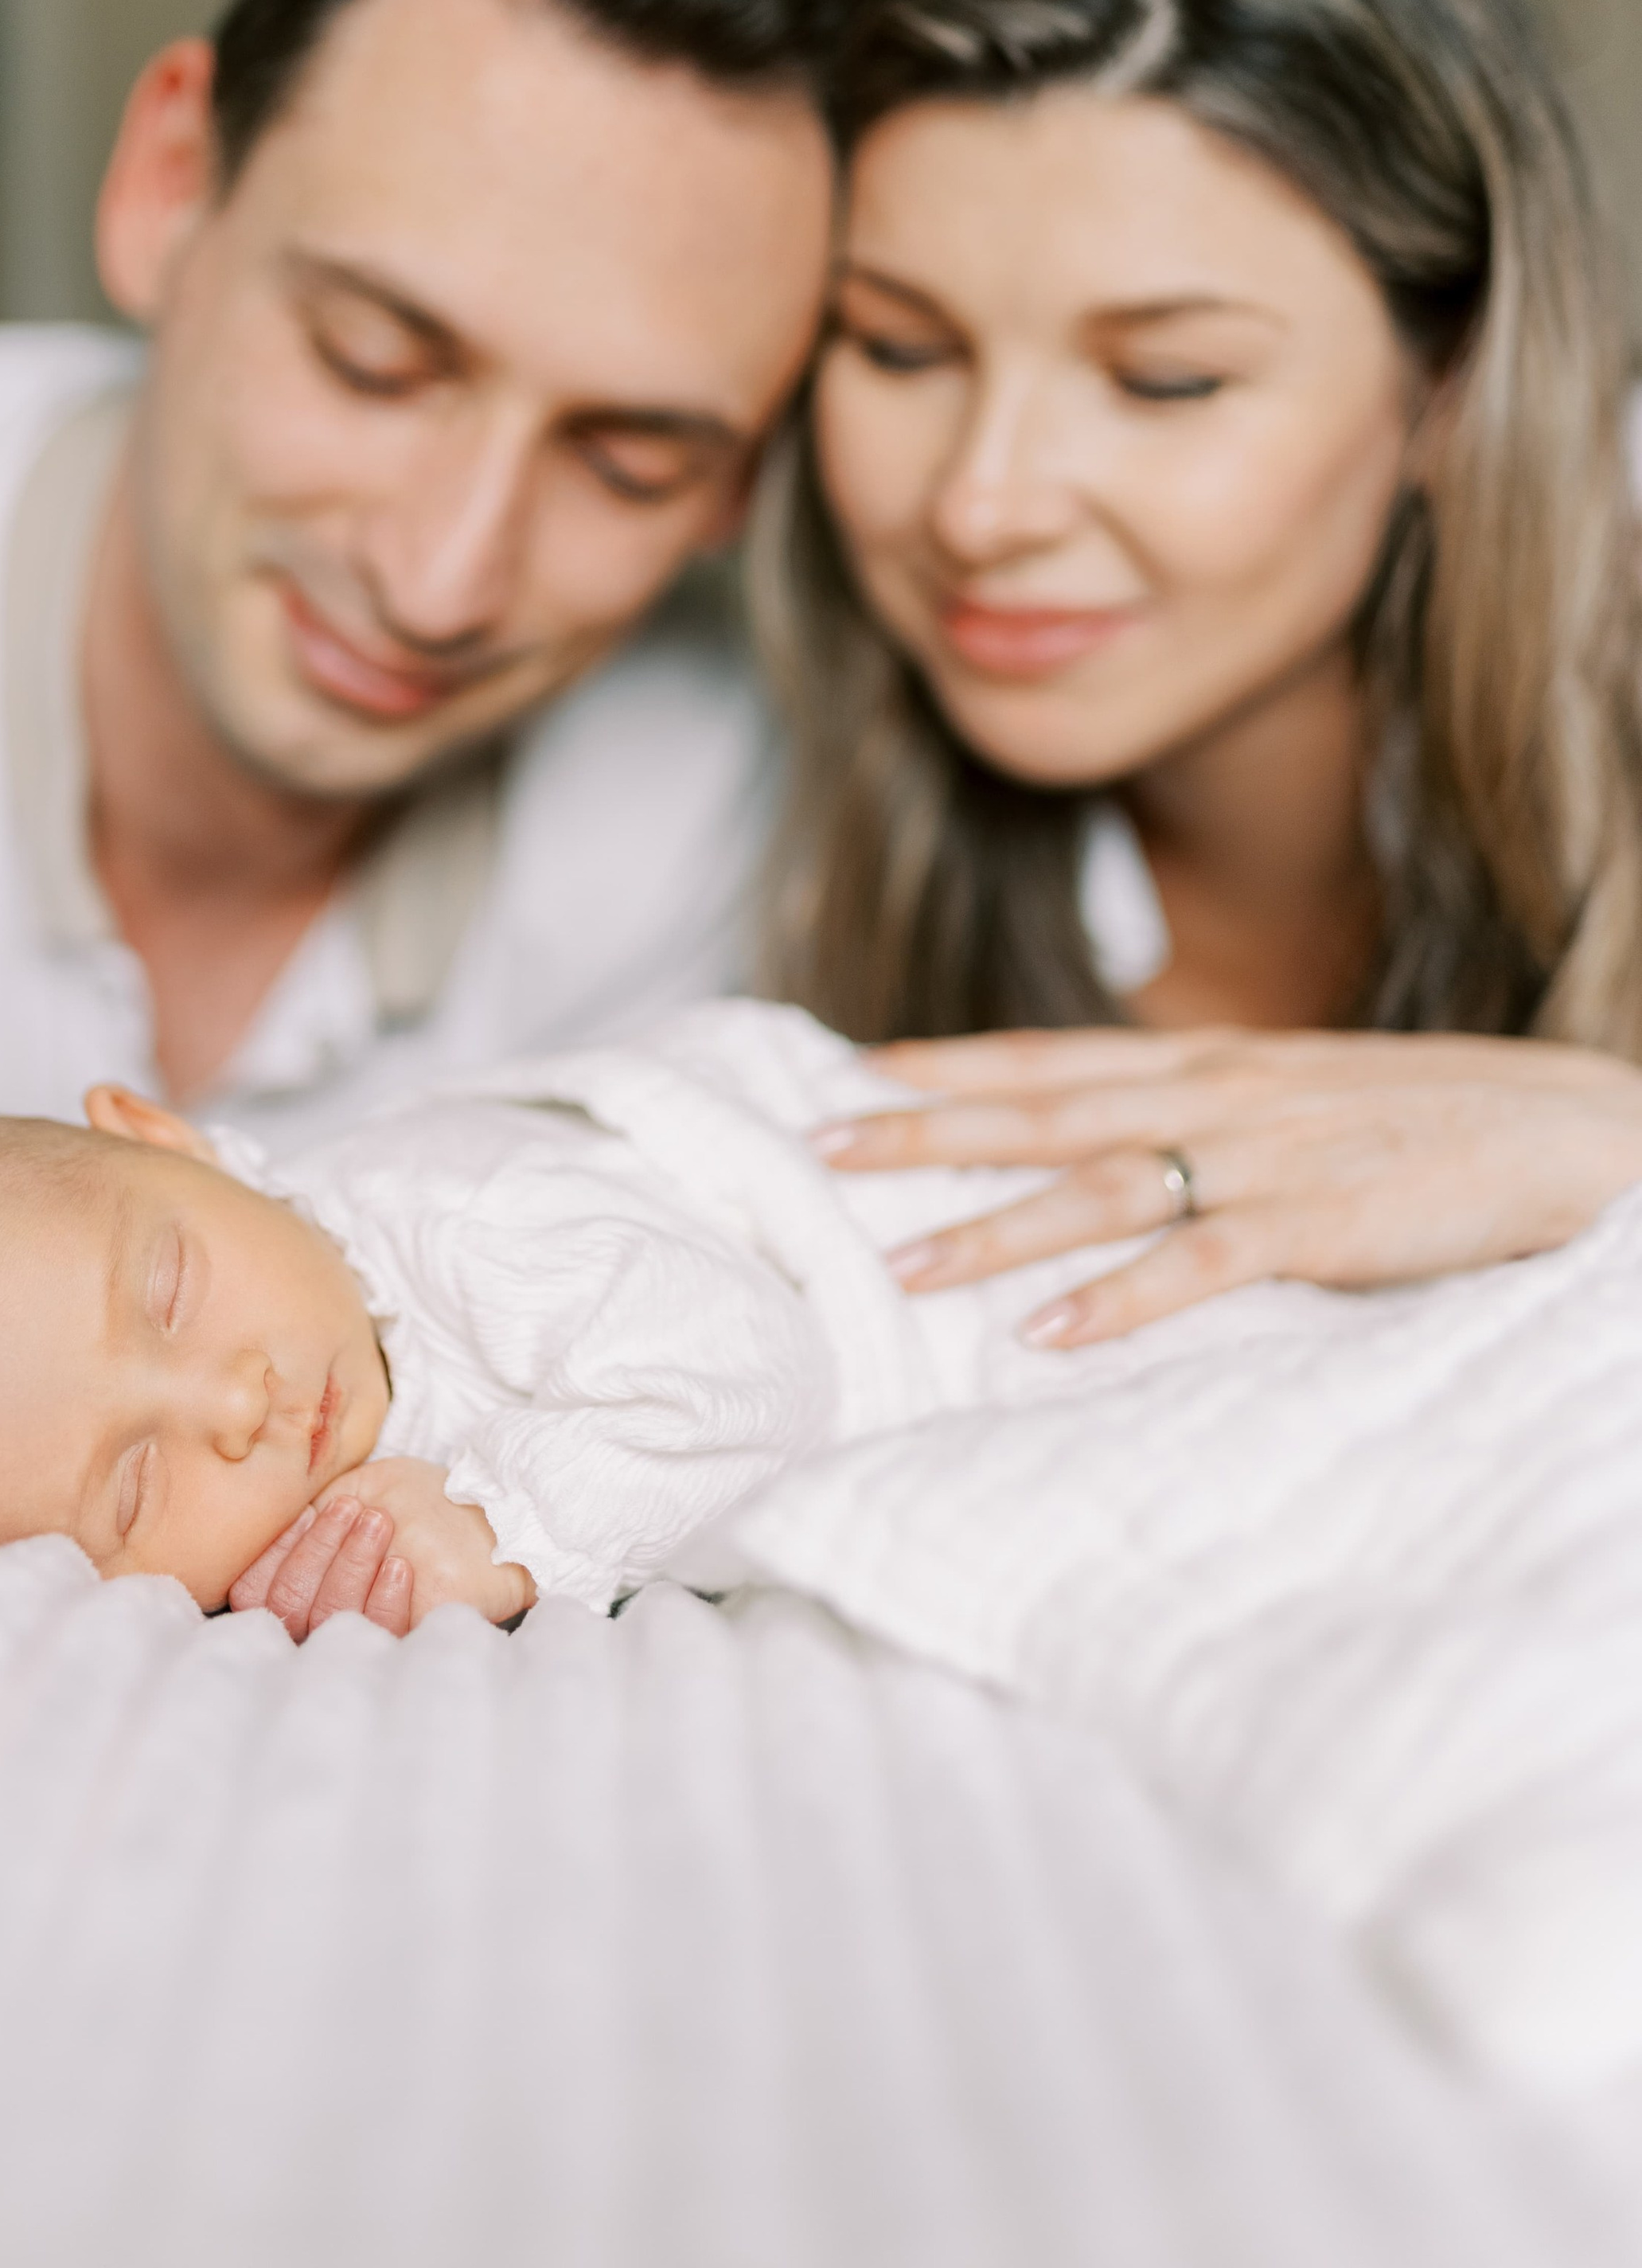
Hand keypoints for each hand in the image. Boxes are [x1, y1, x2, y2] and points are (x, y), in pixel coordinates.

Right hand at [227, 1458, 534, 1639]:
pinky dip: (384, 1599)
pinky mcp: (409, 1647)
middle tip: (351, 1510)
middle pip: (288, 1607)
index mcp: (305, 1581)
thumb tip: (273, 1523)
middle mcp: (325, 1618)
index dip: (270, 1556)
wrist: (487, 1509)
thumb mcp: (356, 1490)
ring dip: (350, 1564)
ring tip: (379, 1523)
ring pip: (328, 1619)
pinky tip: (401, 1566)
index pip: (255, 1592)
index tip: (307, 1514)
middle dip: (315, 1553)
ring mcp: (364, 1637)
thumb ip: (310, 1511)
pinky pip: (380, 1637)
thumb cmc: (419, 1497)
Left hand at [816, 1025, 1641, 1346]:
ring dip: (997, 1224)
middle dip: (929, 1130)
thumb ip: (1215, 1118)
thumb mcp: (1306, 1102)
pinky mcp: (1324, 1225)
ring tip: (903, 1262)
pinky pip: (1204, 1263)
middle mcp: (1223, 1095)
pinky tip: (1052, 1333)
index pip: (1058, 1054)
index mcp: (1218, 1062)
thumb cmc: (1439, 1125)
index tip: (857, 1074)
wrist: (1580, 1131)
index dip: (954, 1064)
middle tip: (821, 1148)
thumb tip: (1122, 1148)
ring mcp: (1269, 1157)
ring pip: (1101, 1185)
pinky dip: (1124, 1297)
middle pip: (1048, 1110)